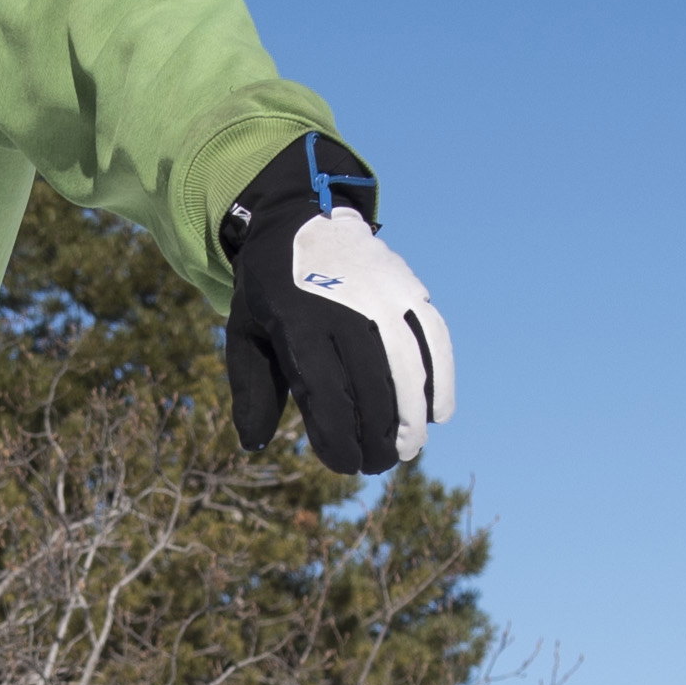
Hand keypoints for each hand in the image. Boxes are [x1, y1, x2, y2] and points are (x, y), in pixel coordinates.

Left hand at [221, 134, 454, 470]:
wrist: (296, 219)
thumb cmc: (268, 290)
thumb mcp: (245, 333)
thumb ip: (250, 389)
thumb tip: (253, 444)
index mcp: (298, 325)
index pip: (328, 398)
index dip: (340, 441)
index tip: (344, 464)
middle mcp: (344, 310)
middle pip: (373, 390)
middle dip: (379, 439)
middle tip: (376, 464)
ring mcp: (382, 296)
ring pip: (408, 369)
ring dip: (413, 419)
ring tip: (408, 449)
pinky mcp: (407, 288)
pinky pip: (433, 339)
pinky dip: (440, 379)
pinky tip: (438, 413)